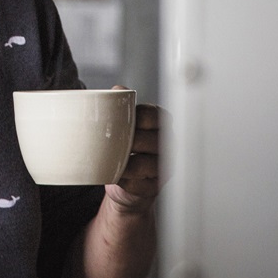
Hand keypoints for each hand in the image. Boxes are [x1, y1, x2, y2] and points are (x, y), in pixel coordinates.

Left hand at [105, 86, 164, 214]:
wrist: (125, 179)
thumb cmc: (124, 144)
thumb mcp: (123, 123)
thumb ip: (120, 104)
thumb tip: (117, 90)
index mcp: (160, 123)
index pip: (155, 115)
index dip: (139, 117)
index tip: (123, 119)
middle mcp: (166, 144)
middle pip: (152, 140)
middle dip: (131, 141)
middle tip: (112, 141)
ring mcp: (162, 168)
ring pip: (146, 165)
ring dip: (126, 163)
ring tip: (112, 160)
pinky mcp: (154, 187)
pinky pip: (139, 185)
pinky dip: (124, 181)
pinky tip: (115, 176)